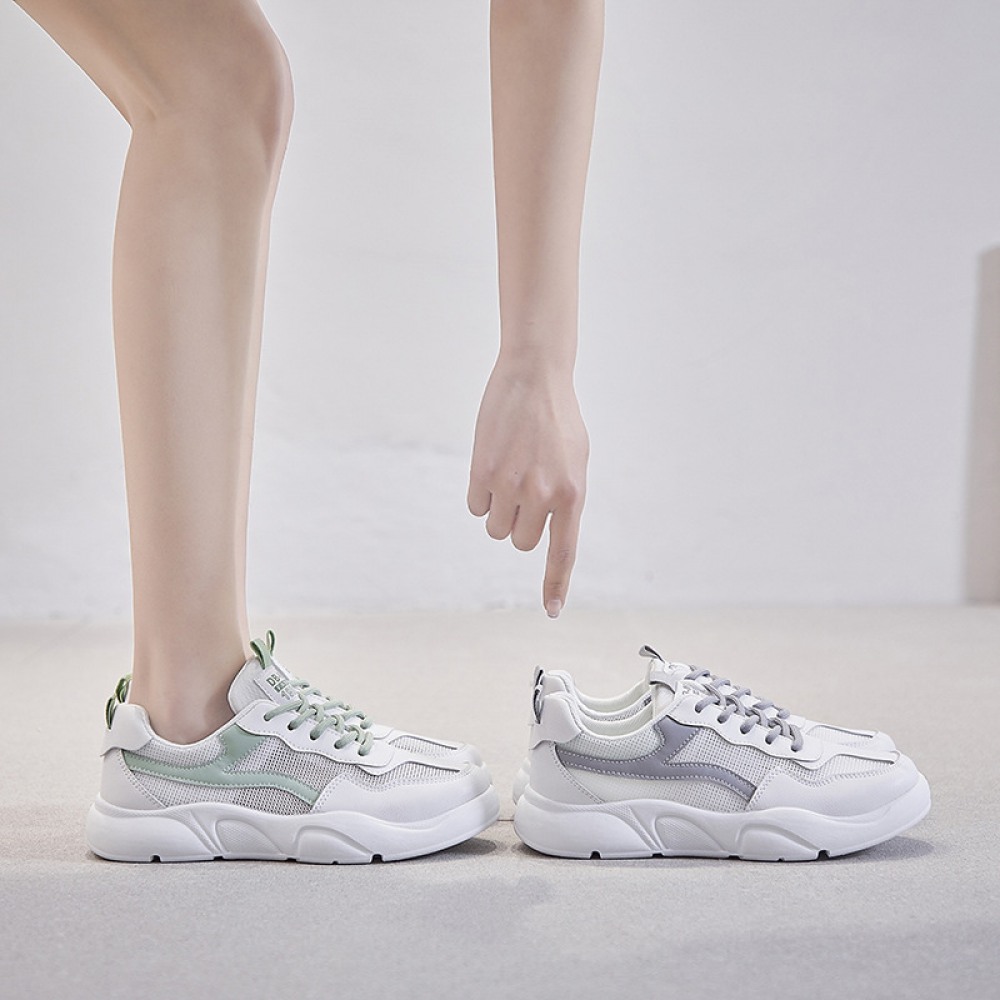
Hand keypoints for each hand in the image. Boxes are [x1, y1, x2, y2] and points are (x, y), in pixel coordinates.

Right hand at [467, 356, 588, 616]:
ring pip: (495, 528)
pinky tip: (492, 465)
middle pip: (520, 542)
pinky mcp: (483, 472)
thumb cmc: (557, 419)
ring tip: (509, 475)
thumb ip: (565, 498)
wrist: (534, 376)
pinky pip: (475, 507)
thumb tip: (549, 530)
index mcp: (572, 494)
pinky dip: (480, 495)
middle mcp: (542, 494)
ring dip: (498, 511)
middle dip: (518, 525)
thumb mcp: (576, 461)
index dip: (555, 584)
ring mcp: (511, 484)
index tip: (551, 610)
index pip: (563, 552)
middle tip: (523, 493)